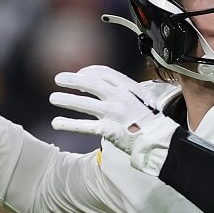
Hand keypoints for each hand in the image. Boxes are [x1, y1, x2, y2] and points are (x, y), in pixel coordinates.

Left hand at [50, 65, 179, 173]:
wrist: (160, 141)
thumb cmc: (150, 122)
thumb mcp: (141, 99)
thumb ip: (124, 92)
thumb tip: (104, 87)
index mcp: (129, 88)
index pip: (104, 73)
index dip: (89, 72)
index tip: (79, 74)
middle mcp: (120, 97)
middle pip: (91, 84)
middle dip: (73, 80)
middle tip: (59, 79)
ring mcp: (115, 114)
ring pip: (85, 104)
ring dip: (67, 100)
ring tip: (53, 98)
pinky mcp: (110, 130)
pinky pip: (86, 126)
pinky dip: (69, 124)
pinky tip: (57, 123)